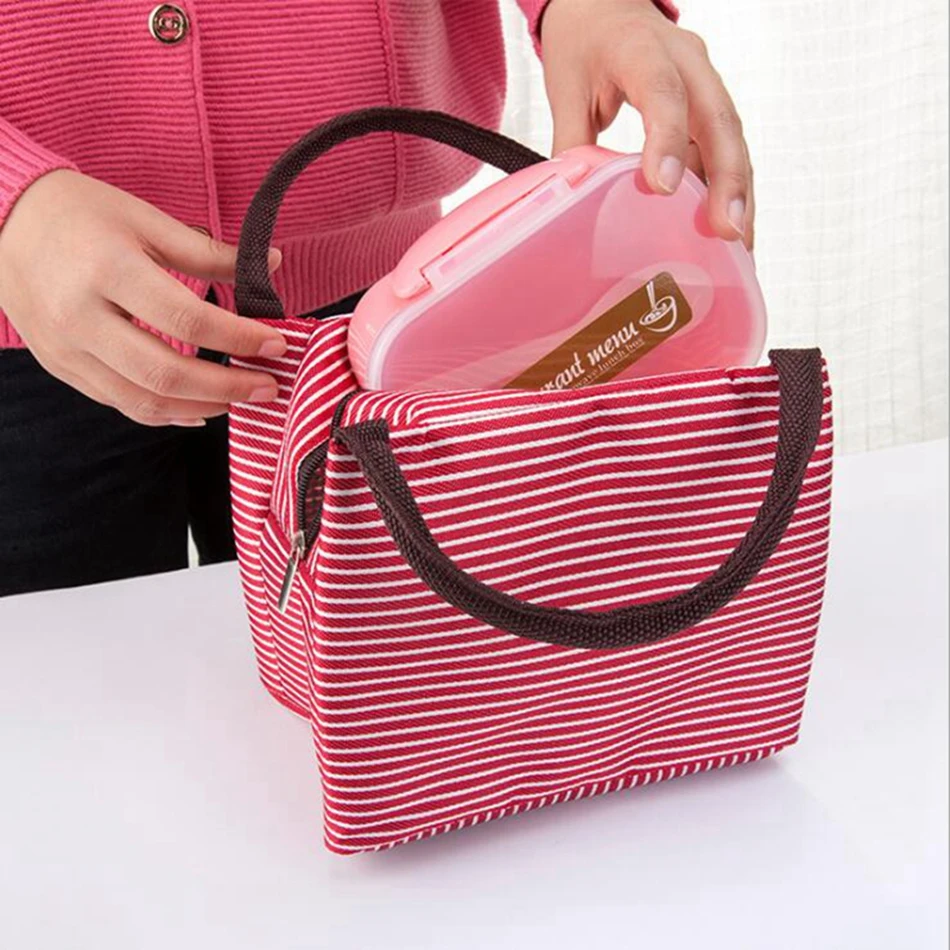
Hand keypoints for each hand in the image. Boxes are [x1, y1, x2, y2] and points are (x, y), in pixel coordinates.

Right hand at [0, 169, 286, 426]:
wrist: (1, 222)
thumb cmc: (79, 214)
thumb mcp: (145, 220)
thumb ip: (208, 251)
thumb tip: (273, 264)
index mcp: (107, 269)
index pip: (186, 319)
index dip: (237, 339)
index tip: (276, 345)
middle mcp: (81, 316)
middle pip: (166, 373)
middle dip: (228, 387)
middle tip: (269, 387)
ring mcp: (66, 349)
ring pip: (143, 400)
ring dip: (202, 407)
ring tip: (242, 399)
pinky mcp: (61, 366)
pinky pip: (119, 403)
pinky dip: (165, 413)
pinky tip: (199, 409)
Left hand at [540, 0, 754, 247]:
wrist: (605, 4)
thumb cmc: (585, 41)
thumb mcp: (565, 86)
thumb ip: (572, 141)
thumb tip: (572, 200)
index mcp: (640, 49)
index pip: (663, 93)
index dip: (668, 139)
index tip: (663, 186)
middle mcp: (686, 60)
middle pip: (718, 119)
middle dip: (728, 179)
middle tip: (729, 230)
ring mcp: (705, 79)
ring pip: (731, 136)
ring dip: (738, 190)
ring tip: (738, 241)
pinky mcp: (709, 102)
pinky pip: (724, 144)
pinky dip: (727, 184)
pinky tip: (727, 222)